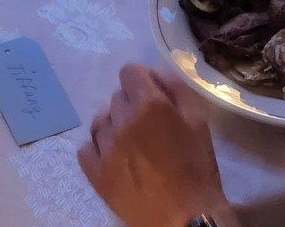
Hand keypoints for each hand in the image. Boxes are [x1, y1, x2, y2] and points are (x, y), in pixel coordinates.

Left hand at [78, 65, 231, 226]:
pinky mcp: (95, 174)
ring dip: (114, 126)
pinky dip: (97, 149)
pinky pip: (86, 149)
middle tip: (148, 126)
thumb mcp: (199, 121)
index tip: (151, 94)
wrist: (185, 217)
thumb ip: (177, 90)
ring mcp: (105, 148)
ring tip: (130, 144)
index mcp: (148, 104)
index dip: (141, 80)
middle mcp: (122, 121)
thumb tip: (157, 75)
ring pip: (100, 121)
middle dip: (132, 104)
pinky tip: (112, 158)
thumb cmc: (197, 168)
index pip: (130, 72)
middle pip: (117, 97)